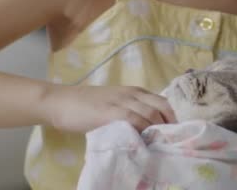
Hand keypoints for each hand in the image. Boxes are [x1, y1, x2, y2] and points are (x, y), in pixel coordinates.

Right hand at [40, 85, 176, 132]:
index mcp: (134, 91)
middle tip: (171, 142)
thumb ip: (130, 111)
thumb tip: (148, 129)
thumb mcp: (114, 103)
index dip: (172, 118)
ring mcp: (121, 102)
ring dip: (158, 130)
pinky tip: (143, 142)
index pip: (163, 102)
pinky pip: (134, 120)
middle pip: (162, 106)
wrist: (61, 101)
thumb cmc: (86, 105)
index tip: (175, 134)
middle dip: (170, 124)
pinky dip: (142, 131)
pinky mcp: (110, 112)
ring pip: (150, 114)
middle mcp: (131, 94)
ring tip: (159, 144)